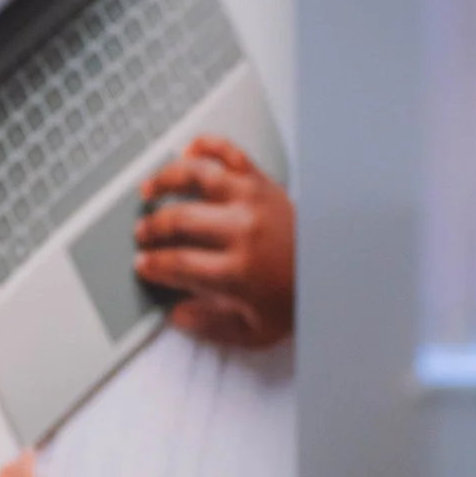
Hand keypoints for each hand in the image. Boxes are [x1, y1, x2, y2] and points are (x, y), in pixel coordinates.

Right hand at [135, 136, 295, 348]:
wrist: (333, 268)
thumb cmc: (294, 297)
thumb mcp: (254, 330)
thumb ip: (210, 325)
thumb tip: (176, 314)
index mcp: (237, 271)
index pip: (176, 264)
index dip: (152, 264)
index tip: (143, 264)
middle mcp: (242, 230)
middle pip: (179, 219)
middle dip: (151, 228)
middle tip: (142, 233)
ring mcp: (253, 199)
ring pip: (196, 177)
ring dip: (165, 180)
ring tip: (149, 189)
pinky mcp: (263, 180)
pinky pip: (229, 152)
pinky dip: (206, 146)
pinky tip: (188, 151)